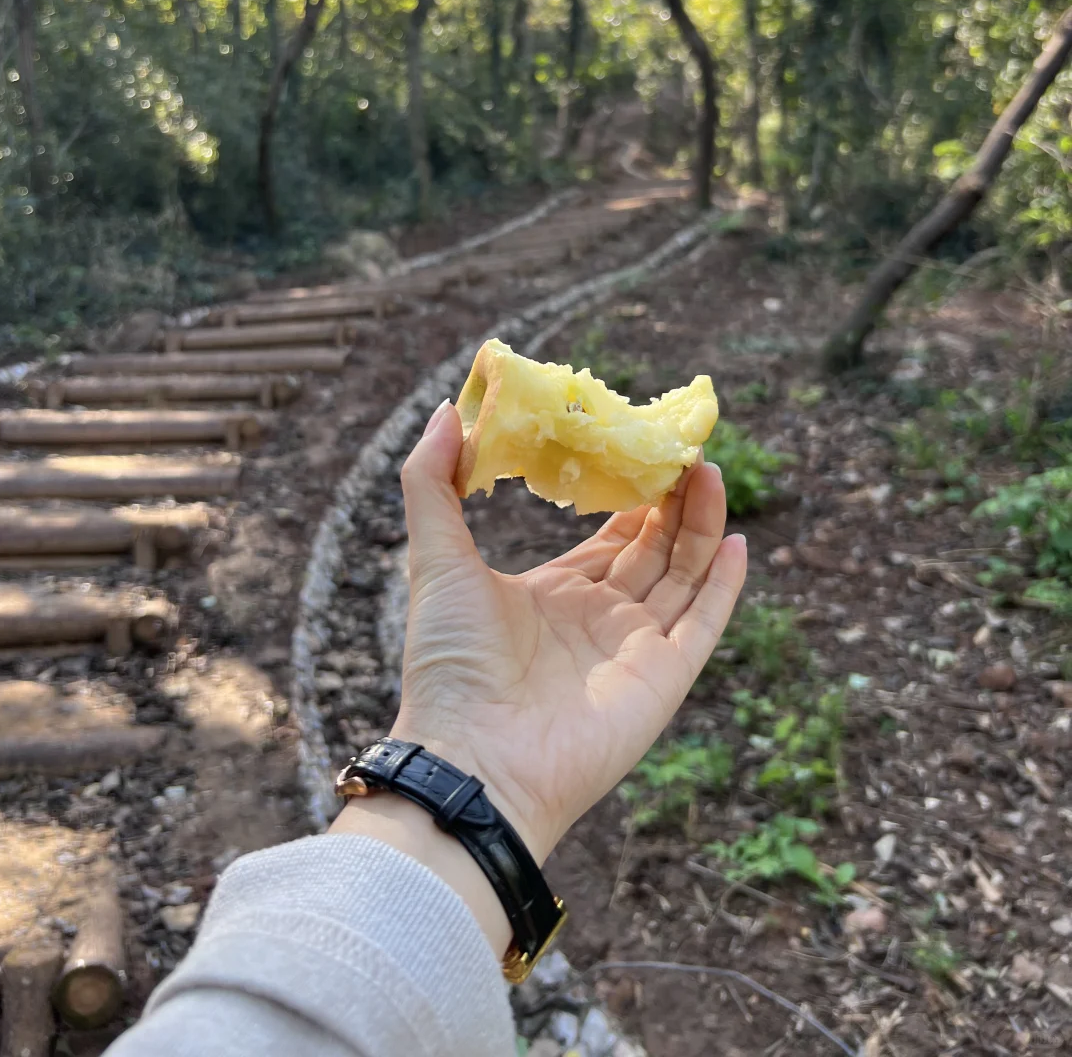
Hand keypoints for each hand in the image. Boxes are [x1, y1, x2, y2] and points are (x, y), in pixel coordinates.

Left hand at [389, 399, 746, 863]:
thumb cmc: (450, 663)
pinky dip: (724, 585)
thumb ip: (432, 483)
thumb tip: (445, 411)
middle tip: (685, 447)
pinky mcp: (663, 678)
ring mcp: (635, 650)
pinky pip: (703, 623)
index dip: (628, 493)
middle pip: (653, 549)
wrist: (472, 757)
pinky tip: (736, 541)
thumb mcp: (435, 558)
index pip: (608, 537)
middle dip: (671, 498)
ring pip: (683, 574)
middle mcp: (600, 620)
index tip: (641, 445)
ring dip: (700, 523)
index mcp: (554, 596)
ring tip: (708, 470)